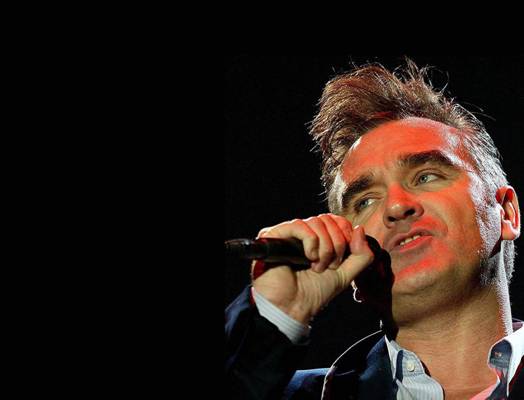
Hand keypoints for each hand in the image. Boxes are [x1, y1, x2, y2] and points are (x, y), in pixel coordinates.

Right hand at [252, 214, 374, 323]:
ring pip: (316, 222)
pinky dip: (311, 242)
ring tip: (317, 266)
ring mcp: (287, 234)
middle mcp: (302, 234)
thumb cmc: (314, 293)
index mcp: (317, 240)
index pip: (336, 220)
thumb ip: (361, 255)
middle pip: (328, 219)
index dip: (345, 234)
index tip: (342, 257)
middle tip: (329, 265)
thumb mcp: (346, 274)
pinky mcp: (274, 235)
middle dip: (336, 244)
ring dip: (324, 247)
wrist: (294, 307)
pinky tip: (308, 258)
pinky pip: (299, 225)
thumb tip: (360, 229)